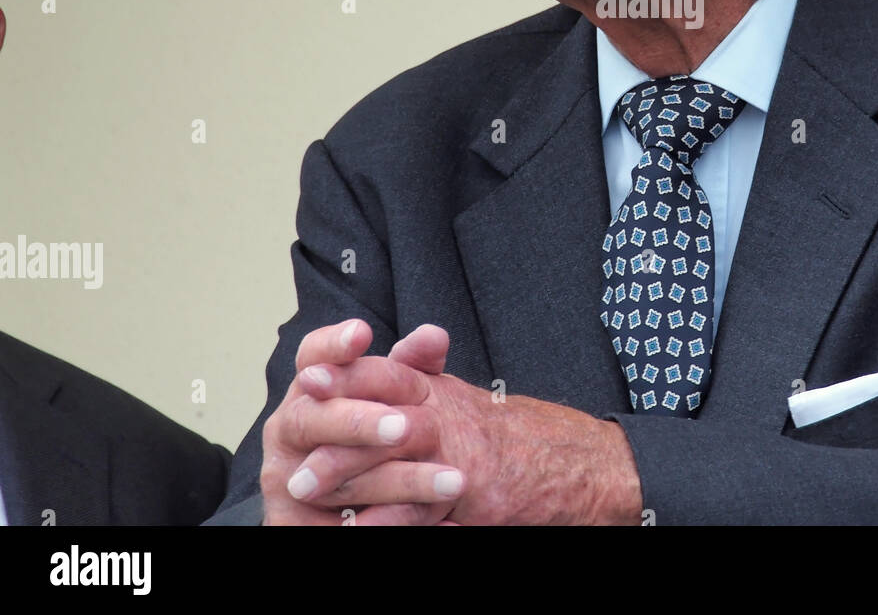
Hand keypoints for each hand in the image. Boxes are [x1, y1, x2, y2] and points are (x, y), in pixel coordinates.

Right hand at [259, 319, 460, 524]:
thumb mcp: (396, 397)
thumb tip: (436, 336)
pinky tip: (443, 523)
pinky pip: (343, 528)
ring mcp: (286, 478)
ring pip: (332, 480)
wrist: (351, 502)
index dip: (333, 344)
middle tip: (406, 427)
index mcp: (309, 389)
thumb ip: (413, 366)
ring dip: (398, 481)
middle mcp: (288, 430)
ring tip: (453, 482)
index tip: (364, 334)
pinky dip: (391, 526)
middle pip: (313, 417)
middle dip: (359, 422)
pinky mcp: (292, 524)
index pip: (312, 356)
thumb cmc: (375, 436)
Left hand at [288, 325, 643, 524]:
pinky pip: (426, 510)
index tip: (306, 378)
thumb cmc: (515, 436)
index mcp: (441, 392)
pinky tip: (358, 530)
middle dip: (339, 428)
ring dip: (352, 475)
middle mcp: (453, 416)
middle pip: (389, 414)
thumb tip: (377, 355)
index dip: (348, 373)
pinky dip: (391, 521)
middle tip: (293, 441)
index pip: (390, 373)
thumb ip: (421, 374)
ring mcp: (466, 455)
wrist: (576, 465)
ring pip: (400, 461)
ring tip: (306, 489)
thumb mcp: (461, 399)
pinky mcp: (480, 493)